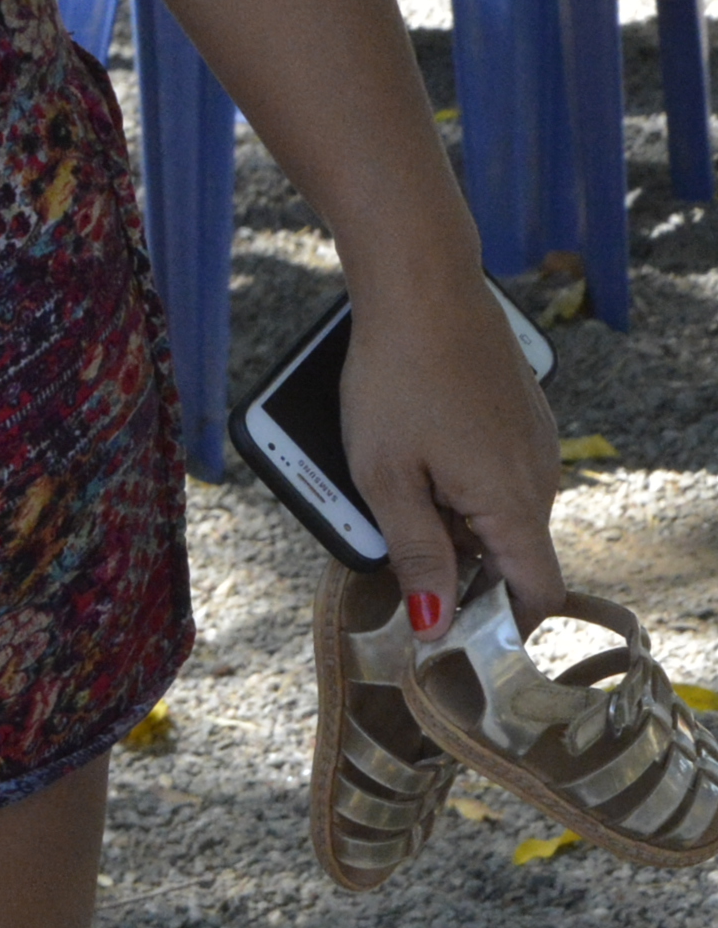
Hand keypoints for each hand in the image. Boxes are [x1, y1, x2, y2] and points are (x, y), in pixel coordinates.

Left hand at [338, 271, 563, 630]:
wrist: (424, 290)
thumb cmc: (398, 380)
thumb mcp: (387, 480)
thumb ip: (416, 555)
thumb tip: (436, 624)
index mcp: (513, 500)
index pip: (537, 592)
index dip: (498, 627)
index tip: (451, 638)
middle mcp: (539, 475)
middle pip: (511, 558)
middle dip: (460, 575)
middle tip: (396, 565)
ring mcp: (533, 444)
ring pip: (498, 516)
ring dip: (453, 528)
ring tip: (396, 501)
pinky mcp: (518, 420)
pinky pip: (493, 477)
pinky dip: (457, 489)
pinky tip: (414, 465)